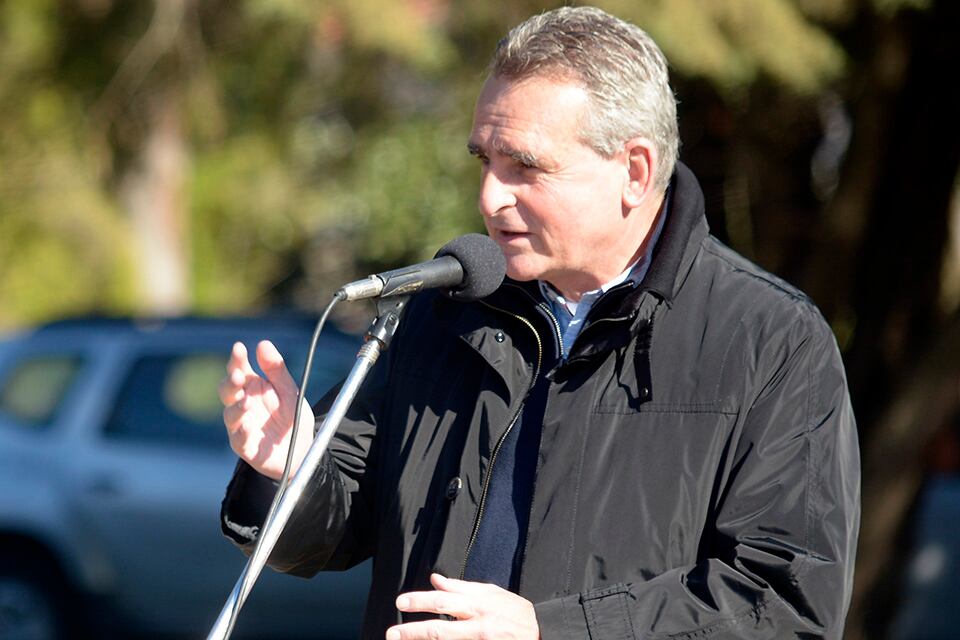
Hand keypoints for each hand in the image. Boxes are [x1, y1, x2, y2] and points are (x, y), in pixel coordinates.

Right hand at [219, 340, 314, 479]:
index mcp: (252, 388)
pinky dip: (241, 432)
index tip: (239, 348)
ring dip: (236, 407)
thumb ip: (277, 369)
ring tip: (246, 402)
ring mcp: (241, 426)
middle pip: (227, 390)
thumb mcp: (290, 390)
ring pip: (230, 414)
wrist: (304, 449)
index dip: (237, 358)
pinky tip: (247, 426)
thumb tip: (262, 343)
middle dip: (230, 382)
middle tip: (238, 374)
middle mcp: (242, 404)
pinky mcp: (245, 446)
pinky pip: (238, 439)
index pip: (239, 369)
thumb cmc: (292, 417)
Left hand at [386, 574, 539, 639]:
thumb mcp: (490, 592)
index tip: (401, 602)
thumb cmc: (514, 611)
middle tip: (392, 633)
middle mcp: (478, 626)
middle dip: (413, 631)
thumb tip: (435, 579)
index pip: (444, 601)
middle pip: (440, 629)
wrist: (541, 633)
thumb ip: (461, 587)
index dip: (421, 601)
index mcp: (478, 604)